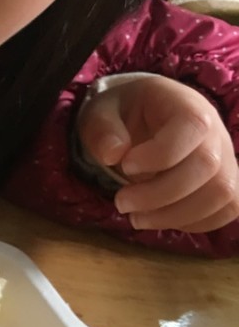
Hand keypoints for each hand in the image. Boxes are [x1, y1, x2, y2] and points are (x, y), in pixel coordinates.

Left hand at [77, 74, 238, 232]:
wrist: (142, 119)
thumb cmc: (122, 114)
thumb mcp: (100, 112)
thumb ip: (102, 129)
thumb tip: (112, 154)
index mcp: (185, 103)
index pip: (193, 125)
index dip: (161, 154)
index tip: (126, 166)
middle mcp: (215, 130)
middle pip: (208, 166)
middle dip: (160, 194)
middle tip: (121, 202)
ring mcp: (226, 158)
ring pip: (223, 193)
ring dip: (176, 215)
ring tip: (136, 218)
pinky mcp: (226, 183)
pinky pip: (228, 209)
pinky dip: (194, 223)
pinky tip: (160, 219)